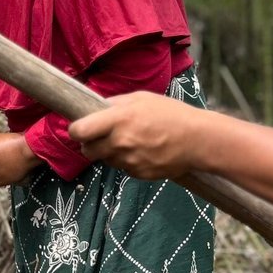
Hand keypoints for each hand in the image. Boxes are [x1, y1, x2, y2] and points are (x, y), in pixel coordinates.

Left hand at [67, 91, 206, 178]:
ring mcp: (129, 161)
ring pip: (105, 160)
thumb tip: (95, 108)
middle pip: (87, 150)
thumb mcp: (141, 98)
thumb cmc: (170, 113)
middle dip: (90, 143)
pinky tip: (142, 150)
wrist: (197, 140)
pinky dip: (126, 161)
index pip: (79, 131)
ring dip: (110, 152)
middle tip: (102, 135)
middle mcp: (120, 142)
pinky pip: (122, 168)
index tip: (80, 127)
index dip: (76, 130)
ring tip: (130, 140)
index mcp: (118, 120)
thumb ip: (115, 104)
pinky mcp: (137, 174)